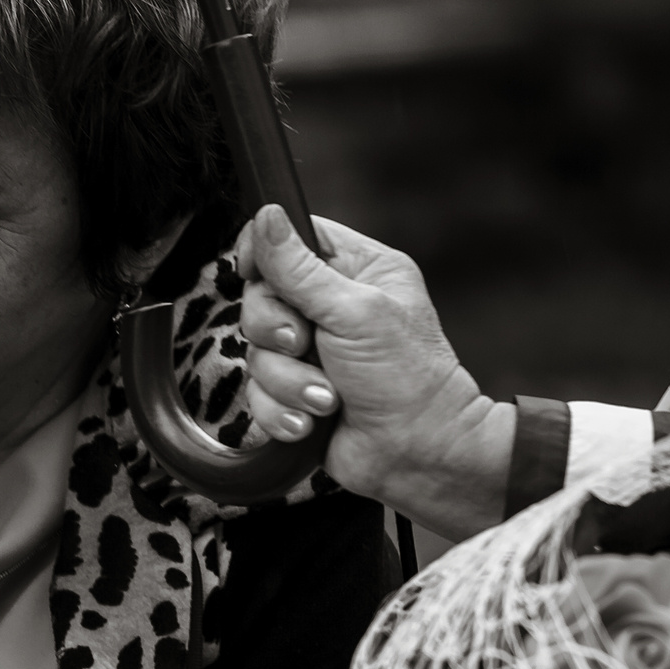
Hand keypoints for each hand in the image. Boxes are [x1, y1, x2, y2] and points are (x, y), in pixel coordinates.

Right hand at [234, 205, 513, 542]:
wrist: (416, 452)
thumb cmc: (405, 378)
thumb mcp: (353, 312)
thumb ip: (301, 269)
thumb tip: (266, 216)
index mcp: (357, 270)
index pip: (292, 238)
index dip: (263, 253)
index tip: (253, 272)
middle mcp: (330, 307)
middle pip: (260, 296)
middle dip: (275, 331)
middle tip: (304, 345)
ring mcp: (310, 352)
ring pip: (255, 352)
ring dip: (286, 382)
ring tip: (326, 398)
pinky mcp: (295, 392)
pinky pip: (257, 394)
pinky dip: (281, 412)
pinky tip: (312, 423)